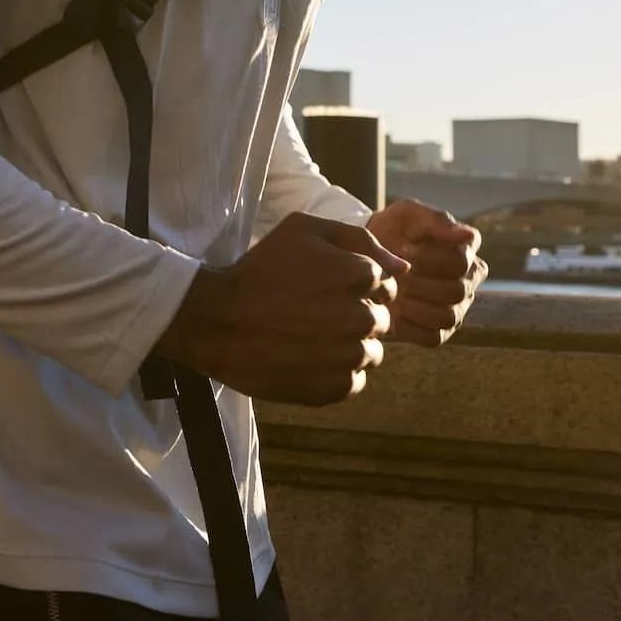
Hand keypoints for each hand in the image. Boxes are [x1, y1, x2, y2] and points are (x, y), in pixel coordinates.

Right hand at [152, 213, 406, 406]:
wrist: (216, 321)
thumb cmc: (259, 271)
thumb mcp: (302, 231)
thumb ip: (359, 239)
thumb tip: (403, 266)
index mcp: (357, 276)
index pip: (384, 284)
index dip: (356, 286)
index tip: (325, 289)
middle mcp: (360, 317)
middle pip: (381, 320)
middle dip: (356, 315)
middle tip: (316, 314)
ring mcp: (348, 356)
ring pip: (371, 352)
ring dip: (349, 346)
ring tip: (311, 338)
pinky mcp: (333, 388)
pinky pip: (354, 382)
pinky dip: (336, 374)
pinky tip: (307, 359)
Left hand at [364, 201, 486, 347]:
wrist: (369, 255)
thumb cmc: (393, 229)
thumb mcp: (409, 214)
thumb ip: (436, 220)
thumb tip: (467, 235)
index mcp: (468, 251)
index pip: (460, 263)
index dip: (428, 259)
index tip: (402, 249)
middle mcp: (468, 281)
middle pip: (456, 291)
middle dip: (418, 282)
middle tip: (394, 273)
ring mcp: (456, 308)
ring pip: (447, 316)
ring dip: (414, 304)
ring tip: (393, 290)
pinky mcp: (439, 331)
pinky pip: (432, 338)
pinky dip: (410, 326)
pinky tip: (393, 310)